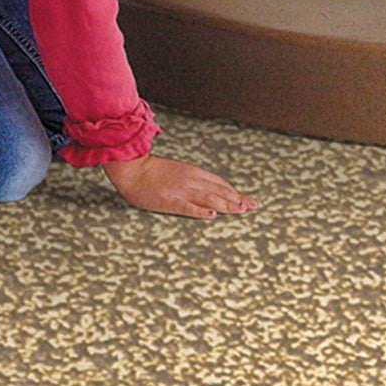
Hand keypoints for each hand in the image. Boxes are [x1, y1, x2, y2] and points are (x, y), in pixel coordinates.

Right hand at [101, 154, 254, 218]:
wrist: (132, 170)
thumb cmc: (152, 172)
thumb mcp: (177, 171)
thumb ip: (192, 178)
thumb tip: (208, 188)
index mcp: (192, 172)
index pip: (219, 183)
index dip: (235, 192)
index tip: (247, 200)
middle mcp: (191, 181)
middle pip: (219, 191)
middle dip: (237, 199)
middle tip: (253, 206)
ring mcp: (181, 191)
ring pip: (209, 199)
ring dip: (227, 205)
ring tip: (241, 210)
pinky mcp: (171, 201)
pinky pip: (188, 207)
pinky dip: (201, 211)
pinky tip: (212, 215)